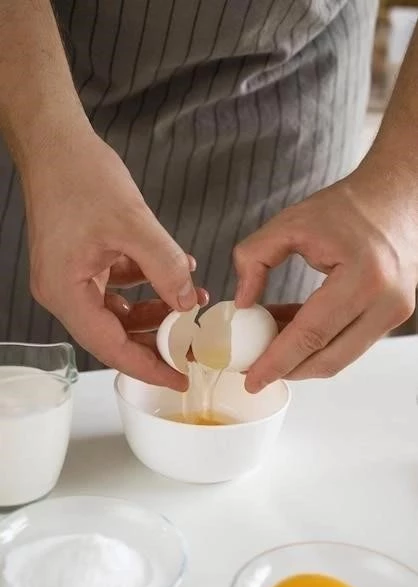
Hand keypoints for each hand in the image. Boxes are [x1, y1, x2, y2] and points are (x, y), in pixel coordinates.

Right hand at [23, 126, 204, 389]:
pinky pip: (118, 286)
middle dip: (156, 338)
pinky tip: (177, 270)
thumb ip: (165, 266)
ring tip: (193, 301)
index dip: (149, 366)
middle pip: (114, 334)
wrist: (55, 141)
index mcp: (66, 293)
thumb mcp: (132, 223)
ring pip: (119, 311)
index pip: (110, 348)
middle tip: (194, 343)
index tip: (182, 377)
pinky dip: (147, 283)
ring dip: (156, 308)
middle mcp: (65, 293)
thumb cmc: (82, 177)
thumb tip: (187, 302)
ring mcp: (72, 277)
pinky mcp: (82, 261)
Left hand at [234, 166, 417, 391]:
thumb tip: (243, 303)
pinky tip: (289, 330)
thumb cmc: (347, 207)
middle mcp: (385, 303)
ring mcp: (394, 313)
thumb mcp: (291, 223)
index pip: (311, 334)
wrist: (396, 198)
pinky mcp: (392, 316)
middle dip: (288, 370)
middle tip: (255, 370)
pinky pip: (349, 342)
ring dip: (302, 358)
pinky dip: (319, 343)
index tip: (252, 379)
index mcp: (362, 278)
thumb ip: (255, 258)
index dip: (277, 361)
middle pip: (328, 358)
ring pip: (340, 356)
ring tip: (268, 344)